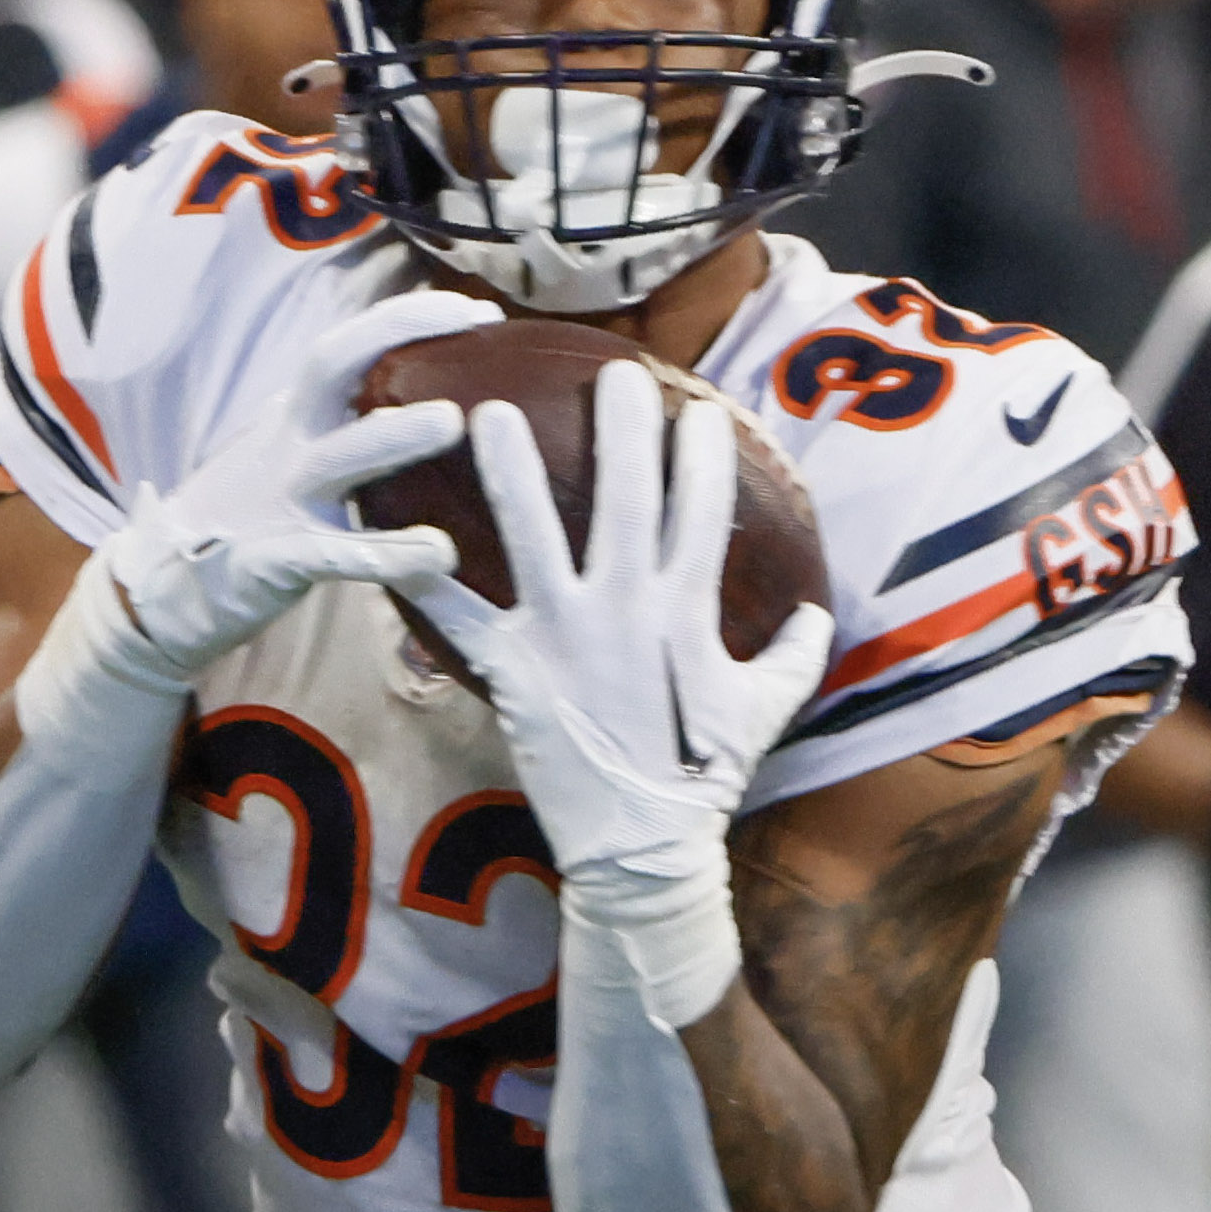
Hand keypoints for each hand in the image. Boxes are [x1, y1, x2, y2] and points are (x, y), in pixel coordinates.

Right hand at [87, 285, 499, 677]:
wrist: (167, 586)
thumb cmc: (255, 519)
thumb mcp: (297, 456)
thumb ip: (348, 429)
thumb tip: (430, 401)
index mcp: (297, 416)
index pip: (348, 346)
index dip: (408, 319)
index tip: (480, 314)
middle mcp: (288, 443)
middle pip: (330, 367)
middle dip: (395, 335)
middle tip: (472, 328)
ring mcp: (281, 499)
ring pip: (337, 456)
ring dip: (392, 435)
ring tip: (452, 421)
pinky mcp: (276, 559)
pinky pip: (335, 553)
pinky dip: (386, 553)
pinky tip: (437, 553)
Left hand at [398, 356, 834, 889]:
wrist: (644, 841)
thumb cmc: (707, 777)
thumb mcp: (766, 710)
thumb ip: (796, 655)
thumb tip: (819, 616)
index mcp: (688, 608)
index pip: (701, 510)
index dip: (702, 454)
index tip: (698, 407)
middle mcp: (627, 605)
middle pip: (626, 498)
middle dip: (622, 428)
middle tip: (613, 370)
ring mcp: (567, 633)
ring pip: (533, 535)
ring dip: (510, 472)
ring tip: (484, 414)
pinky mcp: (514, 669)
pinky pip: (461, 617)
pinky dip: (424, 582)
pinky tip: (392, 542)